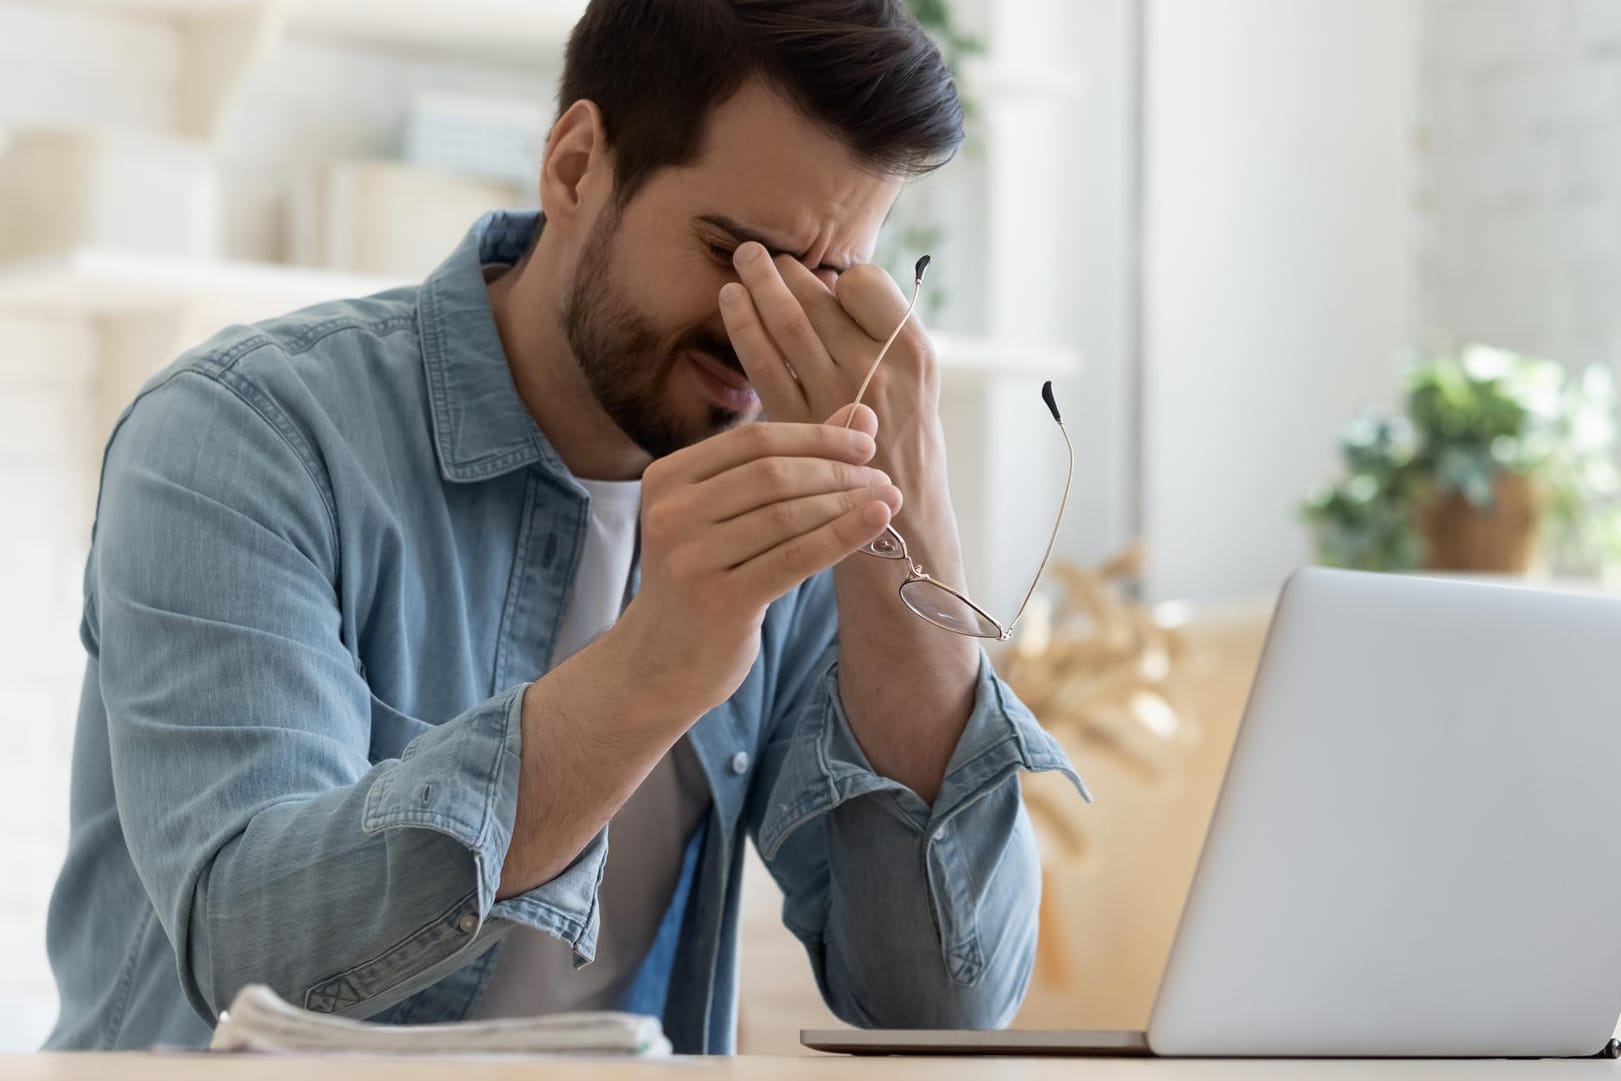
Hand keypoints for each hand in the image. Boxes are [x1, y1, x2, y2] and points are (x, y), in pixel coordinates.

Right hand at [614, 414, 900, 717]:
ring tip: (887, 501)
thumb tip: (860, 415)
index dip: (816, 437)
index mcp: (667, 477)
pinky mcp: (718, 601)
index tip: (864, 445)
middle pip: (772, 474)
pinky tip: (876, 522)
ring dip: (846, 504)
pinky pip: (794, 558)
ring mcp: (690, 558)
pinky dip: (842, 535)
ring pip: (787, 515)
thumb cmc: (706, 577)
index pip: (754, 440)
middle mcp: (671, 513)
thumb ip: (787, 462)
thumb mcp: (731, 515)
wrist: (662, 660)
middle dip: (836, 471)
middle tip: (881, 478)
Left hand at [717, 243, 944, 488]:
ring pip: (787, 323)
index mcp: (914, 353)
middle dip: (785, 269)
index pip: (865, 284)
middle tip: (759, 252)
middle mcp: (877, 369)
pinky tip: (731, 303)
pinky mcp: (799, 423)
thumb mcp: (919, 389)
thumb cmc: (908, 452)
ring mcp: (836, 396)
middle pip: (820, 298)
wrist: (904, 527)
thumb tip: (831, 288)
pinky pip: (763, 362)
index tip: (825, 279)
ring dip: (759, 285)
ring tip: (743, 261)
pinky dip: (743, 326)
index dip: (840, 277)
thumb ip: (883, 342)